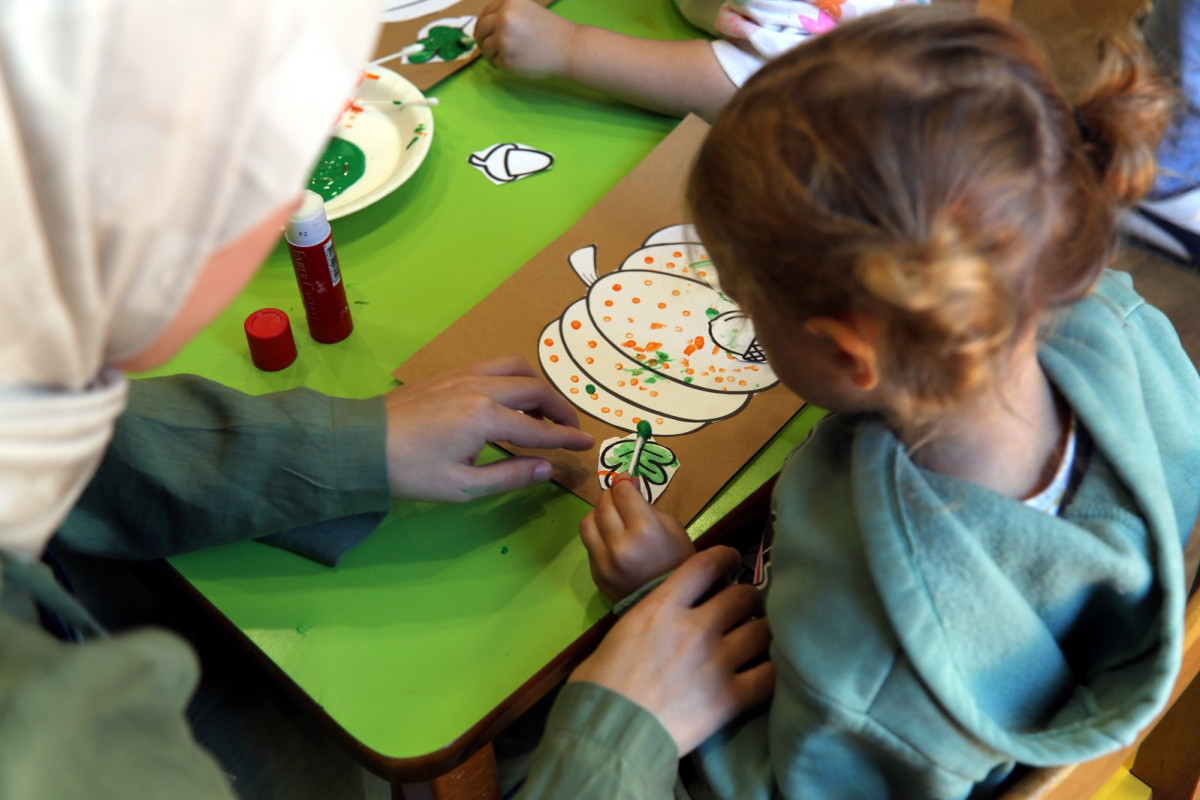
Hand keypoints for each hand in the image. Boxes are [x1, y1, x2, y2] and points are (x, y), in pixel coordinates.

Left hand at [384, 354, 592, 501]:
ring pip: (516, 368)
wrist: (359, 444)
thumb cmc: (409, 471)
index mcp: (485, 417)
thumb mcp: (461, 486)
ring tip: (543, 412)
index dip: (566, 439)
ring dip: (537, 387)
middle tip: (569, 430)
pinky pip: (495, 367)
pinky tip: (511, 400)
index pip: (539, 428)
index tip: (586, 445)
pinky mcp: (450, 373)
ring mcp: (464, 375)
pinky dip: (515, 379)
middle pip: (534, 389)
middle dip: (559, 409)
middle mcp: (480, 387)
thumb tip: (547, 469)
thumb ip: (510, 476)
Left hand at [476, 0, 577, 79]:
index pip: (485, 14)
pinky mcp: (506, 58)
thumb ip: (507, 14)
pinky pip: (495, 62)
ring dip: (492, 54)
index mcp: (509, 3)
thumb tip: (483, 25)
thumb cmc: (550, 30)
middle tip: (487, 47)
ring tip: (507, 56)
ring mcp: (504, 39)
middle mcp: (504, 18)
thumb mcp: (527, 9)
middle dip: (481, 40)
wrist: (568, 48)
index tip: (484, 33)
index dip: (483, 25)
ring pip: (485, 48)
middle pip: (480, 31)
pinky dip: (502, 64)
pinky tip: (516, 61)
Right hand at [569, 546, 774, 755]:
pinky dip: (769, 672)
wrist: (609, 731)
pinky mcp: (730, 698)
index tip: (730, 559)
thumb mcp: (621, 632)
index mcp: (663, 606)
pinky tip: (765, 672)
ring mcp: (717, 661)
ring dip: (762, 633)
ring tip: (758, 639)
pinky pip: (767, 676)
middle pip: (742, 596)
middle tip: (747, 608)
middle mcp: (696, 626)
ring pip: (761, 632)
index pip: (705, 565)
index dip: (725, 557)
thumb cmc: (600, 683)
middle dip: (748, 598)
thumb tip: (663, 618)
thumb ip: (650, 617)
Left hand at [579, 477, 694, 600]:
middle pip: (603, 505)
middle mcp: (620, 545)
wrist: (672, 603)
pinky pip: (589, 545)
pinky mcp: (597, 575)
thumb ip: (647, 506)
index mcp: (645, 531)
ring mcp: (604, 563)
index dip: (623, 481)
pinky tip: (610, 537)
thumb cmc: (679, 562)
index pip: (623, 494)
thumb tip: (628, 487)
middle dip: (610, 494)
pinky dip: (598, 535)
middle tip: (619, 494)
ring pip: (587, 523)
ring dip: (598, 513)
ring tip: (610, 514)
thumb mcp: (673, 528)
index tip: (626, 478)